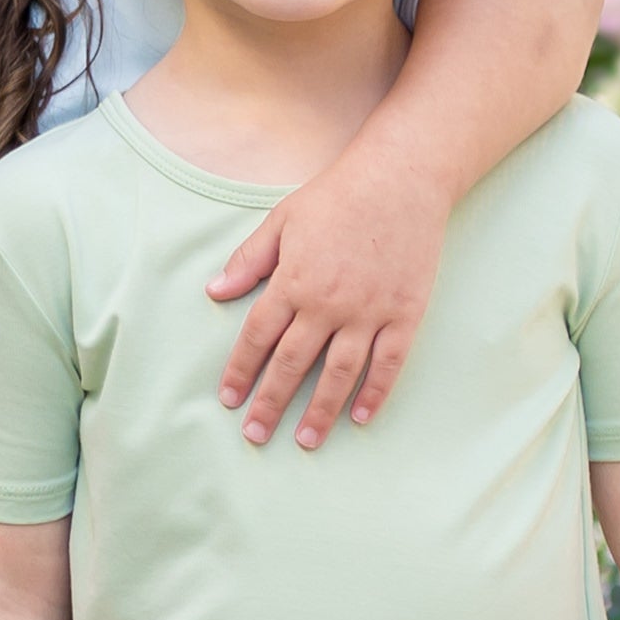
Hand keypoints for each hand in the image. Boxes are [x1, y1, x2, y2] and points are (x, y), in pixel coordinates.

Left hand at [206, 146, 455, 448]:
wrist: (401, 179)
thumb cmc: (337, 196)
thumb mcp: (281, 220)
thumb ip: (248, 260)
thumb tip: (214, 292)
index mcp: (292, 281)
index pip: (258, 337)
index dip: (241, 371)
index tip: (229, 400)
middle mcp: (327, 304)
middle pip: (292, 364)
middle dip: (270, 402)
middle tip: (255, 435)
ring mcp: (369, 312)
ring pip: (339, 373)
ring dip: (319, 410)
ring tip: (306, 440)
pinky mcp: (405, 314)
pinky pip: (388, 363)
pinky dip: (374, 392)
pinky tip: (360, 418)